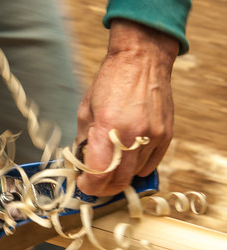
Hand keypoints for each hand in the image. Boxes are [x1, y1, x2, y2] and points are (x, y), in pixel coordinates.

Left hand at [76, 19, 178, 195]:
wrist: (142, 61)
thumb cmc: (111, 82)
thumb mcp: (86, 110)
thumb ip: (83, 140)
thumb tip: (83, 163)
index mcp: (108, 127)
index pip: (98, 174)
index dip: (88, 186)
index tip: (83, 185)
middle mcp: (133, 135)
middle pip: (119, 181)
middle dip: (103, 189)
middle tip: (94, 185)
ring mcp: (153, 137)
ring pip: (134, 175)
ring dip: (120, 176)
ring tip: (110, 163)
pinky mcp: (166, 136)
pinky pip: (151, 165)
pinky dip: (136, 167)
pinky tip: (127, 156)